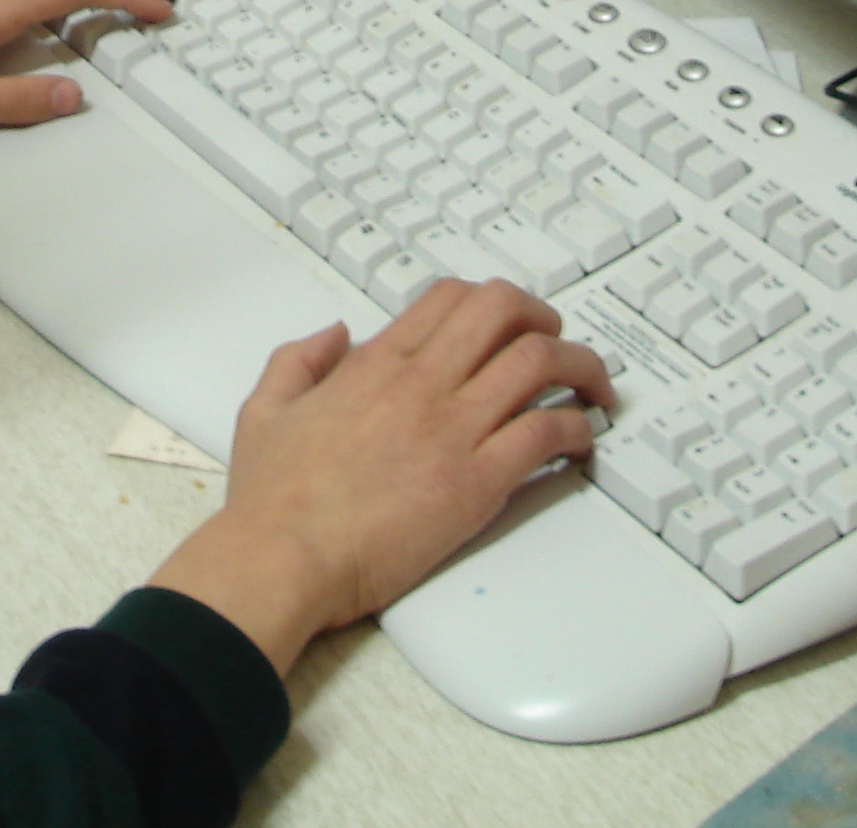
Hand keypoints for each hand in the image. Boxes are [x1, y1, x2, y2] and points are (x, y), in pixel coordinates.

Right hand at [146, 279, 610, 677]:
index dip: (491, 301)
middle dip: (544, 317)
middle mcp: (421, 384)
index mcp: (376, 364)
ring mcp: (452, 429)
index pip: (450, 298)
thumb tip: (335, 333)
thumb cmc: (273, 501)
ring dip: (578, 366)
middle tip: (557, 341)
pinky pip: (546, 432)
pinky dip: (576, 429)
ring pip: (539, 361)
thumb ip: (299, 360)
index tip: (508, 321)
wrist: (282, 558)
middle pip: (504, 310)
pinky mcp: (476, 481)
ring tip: (592, 387)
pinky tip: (580, 442)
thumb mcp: (265, 408)